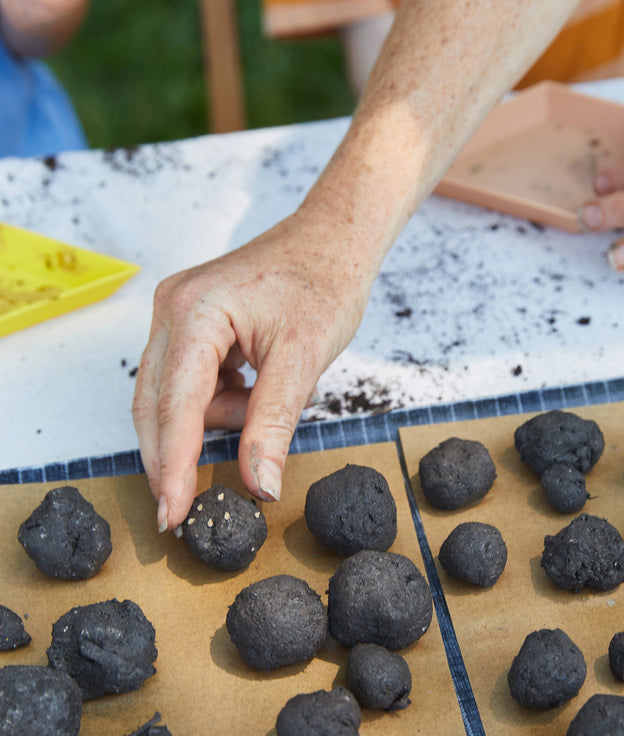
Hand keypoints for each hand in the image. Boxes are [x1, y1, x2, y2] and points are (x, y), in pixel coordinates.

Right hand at [132, 204, 376, 532]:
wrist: (333, 240)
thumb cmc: (324, 283)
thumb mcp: (304, 358)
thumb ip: (274, 424)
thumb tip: (258, 485)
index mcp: (195, 313)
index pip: (175, 406)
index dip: (172, 467)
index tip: (172, 516)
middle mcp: (173, 309)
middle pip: (157, 405)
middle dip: (178, 454)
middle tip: (189, 506)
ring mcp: (177, 314)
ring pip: (175, 397)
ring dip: (216, 417)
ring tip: (267, 392)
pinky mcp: (191, 322)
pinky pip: (191, 381)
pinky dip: (221, 398)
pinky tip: (255, 381)